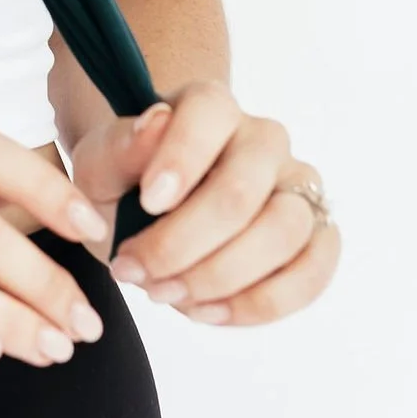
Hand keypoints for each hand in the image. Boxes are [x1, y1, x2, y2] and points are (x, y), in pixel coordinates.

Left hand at [85, 82, 340, 326]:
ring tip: (167, 294)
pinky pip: (313, 273)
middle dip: (183, 244)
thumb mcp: (100, 165)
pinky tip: (209, 310)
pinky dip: (261, 303)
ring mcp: (297, 188)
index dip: (181, 160)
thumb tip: (156, 122)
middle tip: (136, 272)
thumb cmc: (126, 183)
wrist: (148, 215)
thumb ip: (121, 146)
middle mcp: (264, 140)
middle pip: (242, 191)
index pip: (210, 113)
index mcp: (210, 106)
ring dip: (220, 277)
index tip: (146, 203)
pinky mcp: (316, 237)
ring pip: (284, 232)